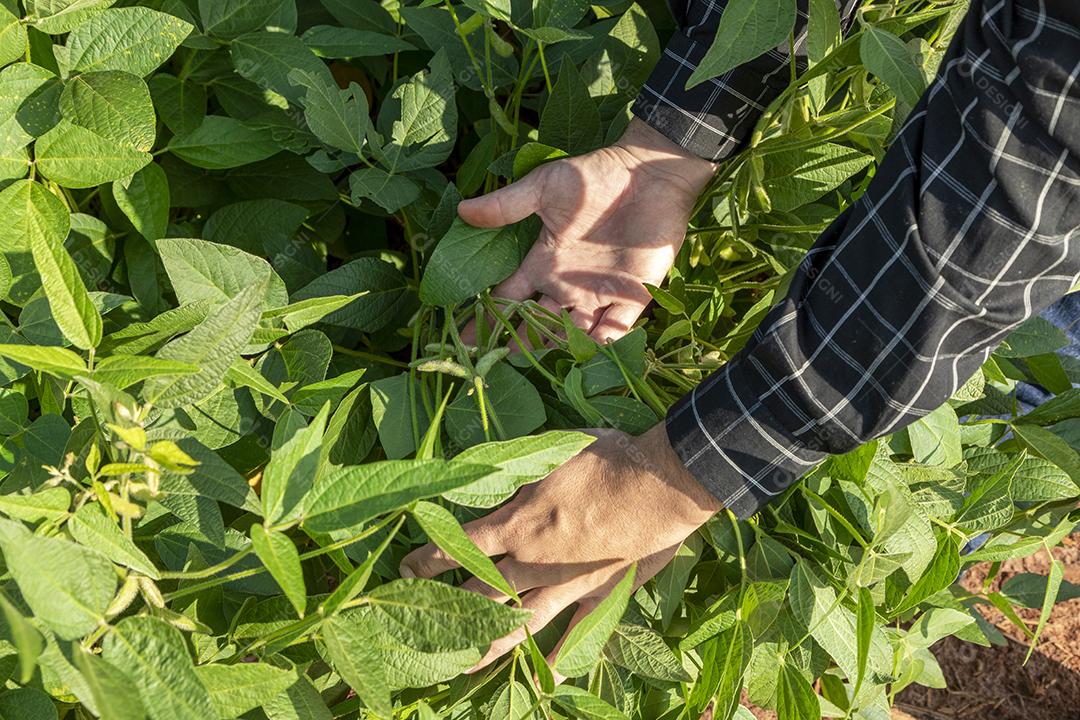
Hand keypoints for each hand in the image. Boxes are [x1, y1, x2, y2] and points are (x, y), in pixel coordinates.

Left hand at [399, 423, 721, 677]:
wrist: (660, 482)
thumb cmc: (607, 458)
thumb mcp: (552, 452)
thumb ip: (517, 471)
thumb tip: (486, 474)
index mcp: (516, 522)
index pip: (457, 546)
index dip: (426, 560)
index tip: (406, 570)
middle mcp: (532, 561)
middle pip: (479, 593)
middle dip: (446, 609)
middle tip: (422, 624)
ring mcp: (565, 585)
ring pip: (517, 623)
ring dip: (486, 646)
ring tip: (461, 665)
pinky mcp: (599, 597)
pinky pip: (575, 637)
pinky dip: (559, 662)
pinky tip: (544, 684)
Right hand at [459, 119, 715, 342]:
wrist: (647, 173)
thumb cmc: (594, 177)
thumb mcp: (544, 188)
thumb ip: (507, 205)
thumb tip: (463, 210)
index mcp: (544, 263)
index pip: (508, 299)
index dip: (486, 320)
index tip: (464, 343)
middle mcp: (567, 286)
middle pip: (537, 325)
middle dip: (518, 344)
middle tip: (496, 366)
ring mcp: (599, 293)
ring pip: (572, 334)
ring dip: (556, 349)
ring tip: (537, 367)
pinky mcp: (633, 296)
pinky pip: (616, 329)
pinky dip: (603, 345)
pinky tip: (588, 357)